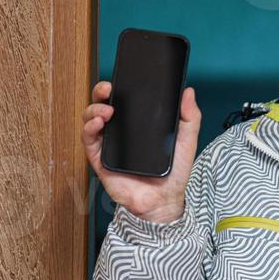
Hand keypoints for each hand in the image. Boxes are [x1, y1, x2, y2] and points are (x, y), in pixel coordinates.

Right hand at [83, 81, 201, 223]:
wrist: (164, 201)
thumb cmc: (173, 173)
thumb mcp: (186, 141)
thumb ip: (190, 117)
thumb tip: (189, 92)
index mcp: (139, 125)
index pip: (125, 100)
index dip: (120, 87)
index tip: (122, 78)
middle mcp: (121, 132)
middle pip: (104, 105)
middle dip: (101, 92)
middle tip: (108, 87)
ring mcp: (109, 145)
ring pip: (92, 119)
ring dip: (95, 109)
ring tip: (108, 110)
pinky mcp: (100, 159)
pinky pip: (88, 140)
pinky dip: (89, 128)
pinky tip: (98, 122)